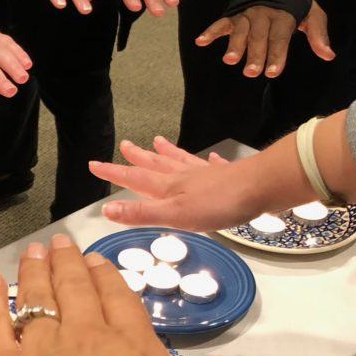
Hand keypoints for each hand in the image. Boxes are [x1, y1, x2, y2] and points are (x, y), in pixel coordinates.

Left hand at [0, 235, 244, 355]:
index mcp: (134, 349)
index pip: (120, 301)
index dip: (107, 278)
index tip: (97, 261)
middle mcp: (86, 336)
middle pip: (75, 289)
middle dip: (68, 263)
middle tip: (59, 243)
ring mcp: (41, 348)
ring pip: (37, 297)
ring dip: (35, 271)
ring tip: (33, 252)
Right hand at [89, 137, 256, 229]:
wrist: (261, 187)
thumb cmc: (219, 204)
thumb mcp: (175, 214)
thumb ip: (142, 213)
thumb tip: (107, 209)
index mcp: (169, 187)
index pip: (135, 178)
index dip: (113, 172)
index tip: (94, 164)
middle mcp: (184, 177)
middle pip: (156, 165)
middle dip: (138, 158)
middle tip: (124, 145)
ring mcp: (206, 175)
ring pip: (181, 162)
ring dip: (167, 153)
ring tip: (157, 141)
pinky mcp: (228, 177)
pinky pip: (213, 166)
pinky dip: (210, 161)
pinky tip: (213, 158)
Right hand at [197, 0, 333, 76]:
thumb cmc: (294, 2)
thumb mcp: (312, 13)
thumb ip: (319, 35)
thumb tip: (329, 56)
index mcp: (283, 15)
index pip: (279, 37)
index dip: (276, 54)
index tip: (272, 72)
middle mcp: (263, 14)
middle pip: (258, 36)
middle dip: (255, 54)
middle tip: (251, 72)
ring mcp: (246, 14)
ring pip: (239, 30)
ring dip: (234, 45)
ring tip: (230, 60)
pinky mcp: (233, 14)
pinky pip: (221, 23)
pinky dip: (210, 32)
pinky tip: (200, 42)